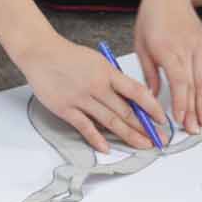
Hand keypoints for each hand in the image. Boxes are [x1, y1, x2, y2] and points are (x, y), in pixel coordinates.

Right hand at [25, 37, 163, 153]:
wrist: (40, 53)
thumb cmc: (69, 56)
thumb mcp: (97, 61)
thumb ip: (113, 78)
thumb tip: (132, 96)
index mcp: (107, 72)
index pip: (137, 91)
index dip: (152, 107)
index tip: (162, 119)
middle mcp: (97, 86)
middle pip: (126, 111)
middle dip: (145, 127)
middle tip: (159, 139)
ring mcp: (81, 98)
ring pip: (110, 121)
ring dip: (129, 135)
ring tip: (142, 145)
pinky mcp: (66, 109)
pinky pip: (85, 127)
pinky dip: (96, 139)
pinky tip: (107, 148)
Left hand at [133, 0, 201, 132]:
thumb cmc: (151, 17)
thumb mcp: (142, 47)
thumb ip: (149, 74)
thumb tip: (153, 97)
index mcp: (168, 50)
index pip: (179, 82)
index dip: (181, 103)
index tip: (180, 119)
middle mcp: (186, 49)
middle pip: (194, 85)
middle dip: (194, 110)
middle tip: (194, 129)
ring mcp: (198, 47)